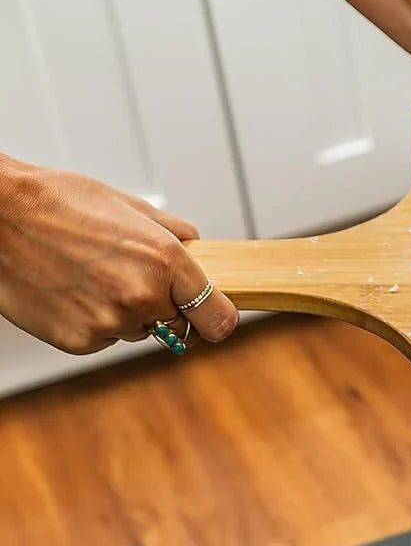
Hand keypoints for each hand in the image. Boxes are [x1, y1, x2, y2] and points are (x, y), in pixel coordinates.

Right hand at [0, 159, 238, 354]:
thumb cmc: (58, 203)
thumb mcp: (130, 205)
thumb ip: (172, 232)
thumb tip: (195, 243)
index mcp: (165, 262)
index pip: (217, 316)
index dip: (218, 318)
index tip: (215, 317)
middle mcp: (143, 297)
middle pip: (178, 324)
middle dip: (164, 306)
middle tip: (130, 278)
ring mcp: (110, 323)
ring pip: (138, 331)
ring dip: (126, 313)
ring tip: (91, 276)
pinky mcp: (78, 342)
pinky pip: (103, 339)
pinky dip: (93, 322)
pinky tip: (71, 291)